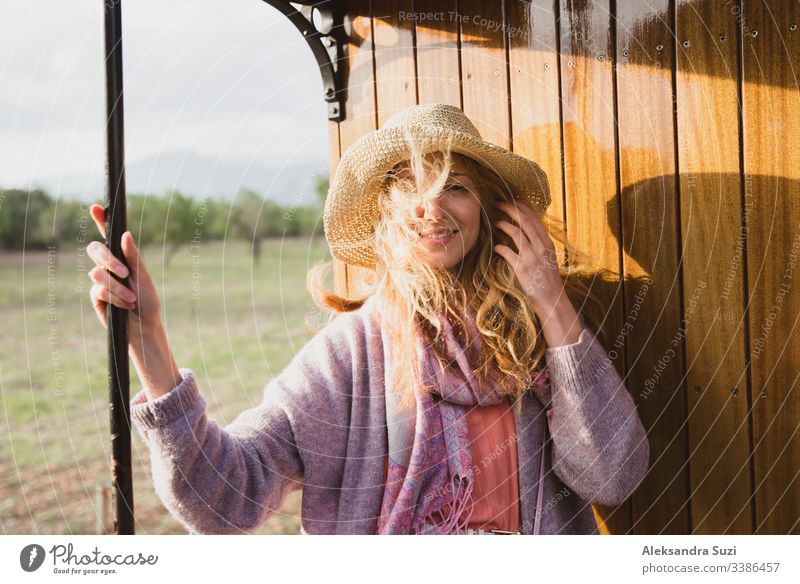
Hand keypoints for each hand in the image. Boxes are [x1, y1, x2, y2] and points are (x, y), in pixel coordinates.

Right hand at [87, 204, 160, 336]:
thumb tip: (126, 234)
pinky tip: (124, 306)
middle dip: (108, 259)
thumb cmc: (148, 301)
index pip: (108, 236)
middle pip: (95, 250)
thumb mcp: (144, 278)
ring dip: (117, 286)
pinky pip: (98, 290)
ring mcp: (100, 281)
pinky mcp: (96, 297)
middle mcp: (108, 267)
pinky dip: (114, 297)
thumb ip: (133, 257)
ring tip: (131, 299)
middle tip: (125, 272)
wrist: (145, 327)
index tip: (96, 207)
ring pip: (97, 273)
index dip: (100, 221)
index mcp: (122, 258)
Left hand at [492, 200, 583, 346]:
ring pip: (517, 234)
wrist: (552, 300)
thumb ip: (539, 245)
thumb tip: (527, 232)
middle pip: (525, 221)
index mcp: (548, 243)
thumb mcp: (548, 258)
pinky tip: (496, 247)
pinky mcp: (523, 269)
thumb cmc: (548, 280)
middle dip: (511, 209)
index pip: (535, 219)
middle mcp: (541, 247)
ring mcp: (532, 258)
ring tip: (496, 222)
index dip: (522, 207)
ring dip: (504, 225)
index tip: (512, 200)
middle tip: (498, 203)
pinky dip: (501, 248)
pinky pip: (508, 253)